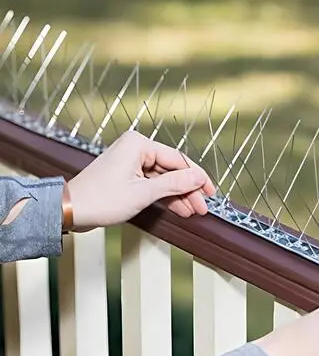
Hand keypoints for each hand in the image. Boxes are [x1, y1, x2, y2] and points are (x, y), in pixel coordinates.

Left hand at [67, 131, 215, 231]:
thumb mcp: (143, 193)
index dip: (196, 177)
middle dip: (188, 190)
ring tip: (192, 211)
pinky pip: (153, 184)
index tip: (210, 191)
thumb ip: (174, 184)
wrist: (71, 210)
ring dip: (178, 196)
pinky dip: (165, 197)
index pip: (177, 160)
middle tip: (202, 207)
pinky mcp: (128, 176)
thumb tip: (199, 178)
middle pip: (172, 170)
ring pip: (164, 179)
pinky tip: (178, 208)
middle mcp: (136, 149)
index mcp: (139, 144)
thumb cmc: (100, 199)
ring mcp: (131, 163)